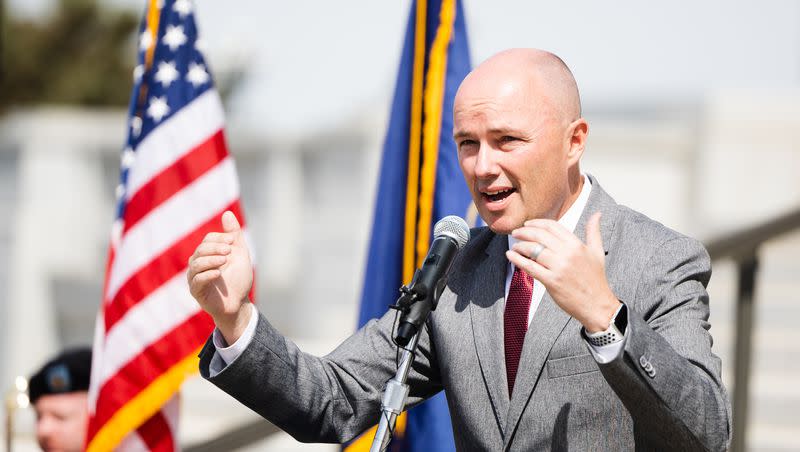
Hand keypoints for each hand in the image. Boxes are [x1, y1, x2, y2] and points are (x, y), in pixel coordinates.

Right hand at [187, 210, 252, 343]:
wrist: (239, 302)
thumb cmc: (238, 278)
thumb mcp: (240, 253)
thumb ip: (234, 235)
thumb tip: (227, 213)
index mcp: (207, 254)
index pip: (207, 240)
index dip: (219, 238)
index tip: (233, 241)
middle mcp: (198, 264)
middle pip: (200, 250)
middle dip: (215, 248)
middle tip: (229, 251)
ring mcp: (195, 278)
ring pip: (196, 264)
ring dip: (211, 260)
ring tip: (225, 260)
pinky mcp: (196, 292)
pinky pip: (197, 281)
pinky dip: (207, 274)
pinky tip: (218, 273)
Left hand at [505, 212, 620, 332]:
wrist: (597, 305)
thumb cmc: (596, 280)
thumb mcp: (597, 252)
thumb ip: (594, 232)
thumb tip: (597, 214)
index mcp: (576, 244)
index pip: (552, 226)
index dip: (537, 223)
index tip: (527, 224)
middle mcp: (568, 253)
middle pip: (539, 235)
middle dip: (524, 232)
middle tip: (516, 233)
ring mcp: (559, 267)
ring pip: (533, 250)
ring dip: (519, 246)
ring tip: (514, 246)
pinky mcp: (552, 281)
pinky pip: (530, 267)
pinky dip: (518, 259)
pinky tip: (511, 255)